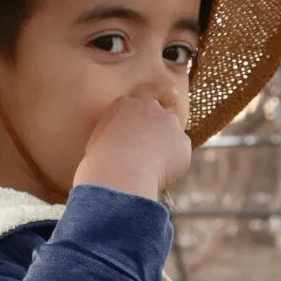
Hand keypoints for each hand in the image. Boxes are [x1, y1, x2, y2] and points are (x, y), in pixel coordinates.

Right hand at [73, 94, 191, 200]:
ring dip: (166, 150)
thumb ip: (112, 135)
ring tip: (150, 170)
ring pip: (172, 136)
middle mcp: (149, 106)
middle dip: (154, 134)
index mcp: (124, 104)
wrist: (119, 172)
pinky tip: (160, 176)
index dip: (136, 128)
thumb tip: (118, 146)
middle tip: (144, 158)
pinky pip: (181, 154)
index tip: (133, 143)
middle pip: (157, 118)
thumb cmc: (101, 163)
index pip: (136, 110)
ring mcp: (169, 122)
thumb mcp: (97, 141)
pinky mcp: (183, 140)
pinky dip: (174, 166)